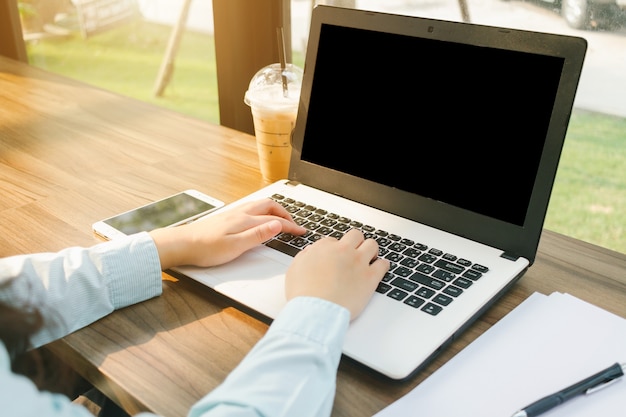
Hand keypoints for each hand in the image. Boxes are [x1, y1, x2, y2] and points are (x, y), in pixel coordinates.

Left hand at [149, 199, 304, 269]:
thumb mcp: (236, 246)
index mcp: (246, 220)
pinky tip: (260, 220)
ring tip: (281, 220)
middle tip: (293, 225)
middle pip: (270, 206)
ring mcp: (233, 213)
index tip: (302, 232)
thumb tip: (277, 224)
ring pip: (260, 205)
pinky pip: (252, 208)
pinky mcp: (227, 217)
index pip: (275, 220)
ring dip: (274, 210)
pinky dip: (263, 211)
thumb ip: (258, 235)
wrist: (182, 244)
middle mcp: (241, 213)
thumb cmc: (205, 248)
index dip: (291, 226)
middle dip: (285, 213)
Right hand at [285, 229, 388, 319]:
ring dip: (371, 250)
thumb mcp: (295, 269)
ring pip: (372, 244)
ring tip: (370, 257)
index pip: (334, 240)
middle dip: (355, 242)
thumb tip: (311, 252)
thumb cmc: (303, 294)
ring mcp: (358, 263)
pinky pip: (384, 264)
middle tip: (355, 251)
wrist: (316, 311)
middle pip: (356, 235)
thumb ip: (305, 256)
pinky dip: (382, 265)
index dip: (335, 249)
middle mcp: (343, 251)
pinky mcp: (370, 277)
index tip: (336, 256)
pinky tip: (379, 268)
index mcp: (325, 247)